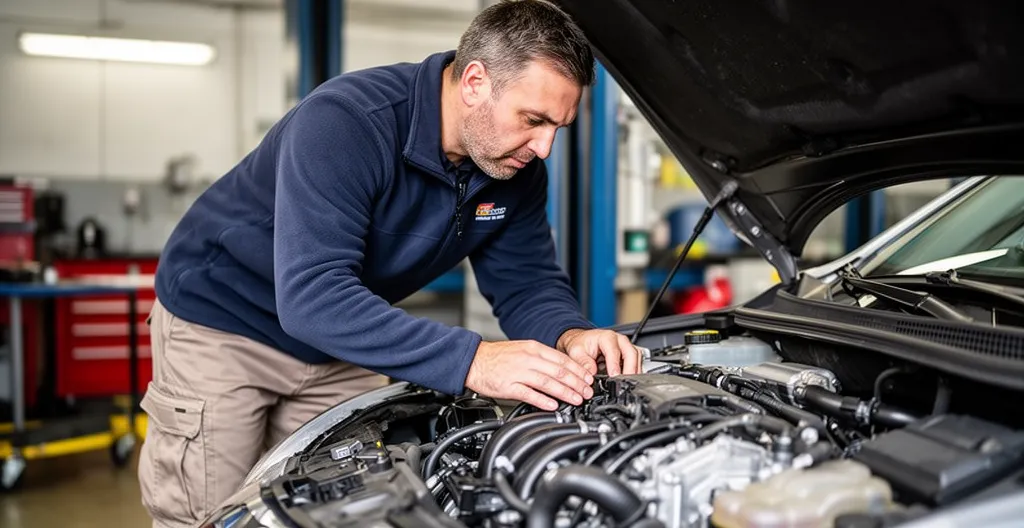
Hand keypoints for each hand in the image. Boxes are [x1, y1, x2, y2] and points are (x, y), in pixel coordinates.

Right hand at [465, 340, 594, 410]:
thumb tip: (561, 369)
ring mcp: (518, 373)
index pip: (562, 359)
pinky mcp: (509, 386)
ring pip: (548, 383)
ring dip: (565, 392)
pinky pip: (529, 394)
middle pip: (559, 371)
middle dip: (577, 383)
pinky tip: (553, 405)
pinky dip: (543, 400)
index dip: (578, 371)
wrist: (474, 360)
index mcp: (534, 349)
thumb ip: (542, 359)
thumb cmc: (498, 357)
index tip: (588, 379)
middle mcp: (528, 359)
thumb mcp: (523, 349)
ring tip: (577, 400)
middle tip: (587, 392)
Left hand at [557, 328, 642, 376]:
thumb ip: (584, 363)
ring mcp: (626, 346)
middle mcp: (619, 340)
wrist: (583, 341)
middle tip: (624, 383)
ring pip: (637, 358)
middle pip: (631, 353)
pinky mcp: (629, 353)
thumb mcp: (576, 352)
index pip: (614, 351)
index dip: (615, 364)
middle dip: (630, 369)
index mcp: (606, 337)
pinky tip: (628, 381)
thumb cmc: (581, 344)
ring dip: (634, 371)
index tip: (614, 376)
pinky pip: (637, 362)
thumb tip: (591, 374)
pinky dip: (634, 372)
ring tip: (627, 384)